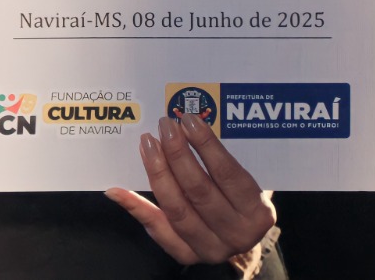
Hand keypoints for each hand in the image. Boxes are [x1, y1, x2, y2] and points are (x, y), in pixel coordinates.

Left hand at [106, 114, 275, 265]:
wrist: (239, 234)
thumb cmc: (240, 197)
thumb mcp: (245, 178)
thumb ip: (225, 157)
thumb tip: (190, 123)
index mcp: (257, 212)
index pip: (228, 174)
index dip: (207, 145)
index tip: (188, 120)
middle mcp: (237, 234)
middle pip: (199, 191)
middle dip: (178, 154)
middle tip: (164, 126)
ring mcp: (210, 248)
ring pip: (177, 209)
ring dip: (158, 173)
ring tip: (147, 143)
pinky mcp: (187, 255)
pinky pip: (157, 229)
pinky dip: (136, 207)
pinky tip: (117, 189)